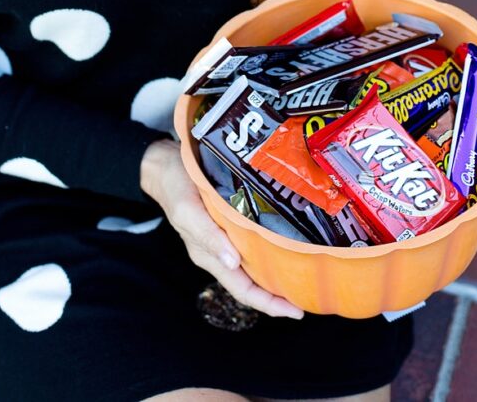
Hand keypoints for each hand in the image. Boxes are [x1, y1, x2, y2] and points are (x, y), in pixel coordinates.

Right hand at [140, 138, 303, 319]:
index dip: (268, 304)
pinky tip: (287, 242)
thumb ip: (208, 236)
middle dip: (279, 295)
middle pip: (252, 283)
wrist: (165, 164)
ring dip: (277, 273)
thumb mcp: (188, 210)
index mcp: (209, 256)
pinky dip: (270, 247)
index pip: (242, 290)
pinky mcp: (229, 221)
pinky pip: (253, 242)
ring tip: (305, 274)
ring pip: (254, 264)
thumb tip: (232, 262)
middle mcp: (220, 251)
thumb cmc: (175, 186)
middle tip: (310, 296)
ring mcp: (225, 237)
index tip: (295, 312)